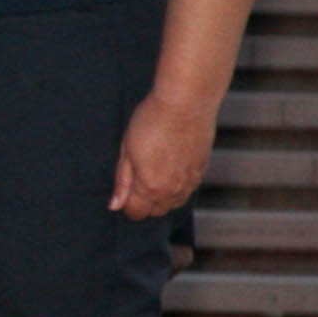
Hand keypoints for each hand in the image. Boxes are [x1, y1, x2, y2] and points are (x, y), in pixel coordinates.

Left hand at [108, 90, 216, 219]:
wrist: (186, 104)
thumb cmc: (152, 121)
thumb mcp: (126, 150)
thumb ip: (122, 181)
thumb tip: (115, 204)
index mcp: (150, 186)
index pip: (137, 212)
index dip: (127, 204)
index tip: (124, 192)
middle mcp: (173, 190)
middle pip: (156, 212)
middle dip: (144, 203)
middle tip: (137, 180)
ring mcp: (190, 182)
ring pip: (174, 204)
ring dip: (162, 197)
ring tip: (154, 173)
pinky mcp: (202, 171)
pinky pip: (188, 191)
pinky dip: (178, 187)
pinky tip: (170, 168)